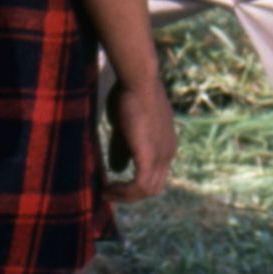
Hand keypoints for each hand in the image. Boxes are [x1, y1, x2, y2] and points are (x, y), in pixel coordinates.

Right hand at [104, 74, 175, 202]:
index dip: (133, 183)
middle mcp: (168, 154)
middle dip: (129, 194)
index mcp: (165, 145)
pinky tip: (107, 187)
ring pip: (147, 189)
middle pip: (153, 187)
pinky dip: (124, 191)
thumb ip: (122, 148)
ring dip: (125, 195)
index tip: (111, 181)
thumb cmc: (128, 94)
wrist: (138, 79)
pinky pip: (140, 185)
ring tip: (104, 191)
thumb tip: (116, 169)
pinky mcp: (150, 155)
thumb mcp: (124, 126)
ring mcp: (162, 155)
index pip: (154, 175)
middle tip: (106, 191)